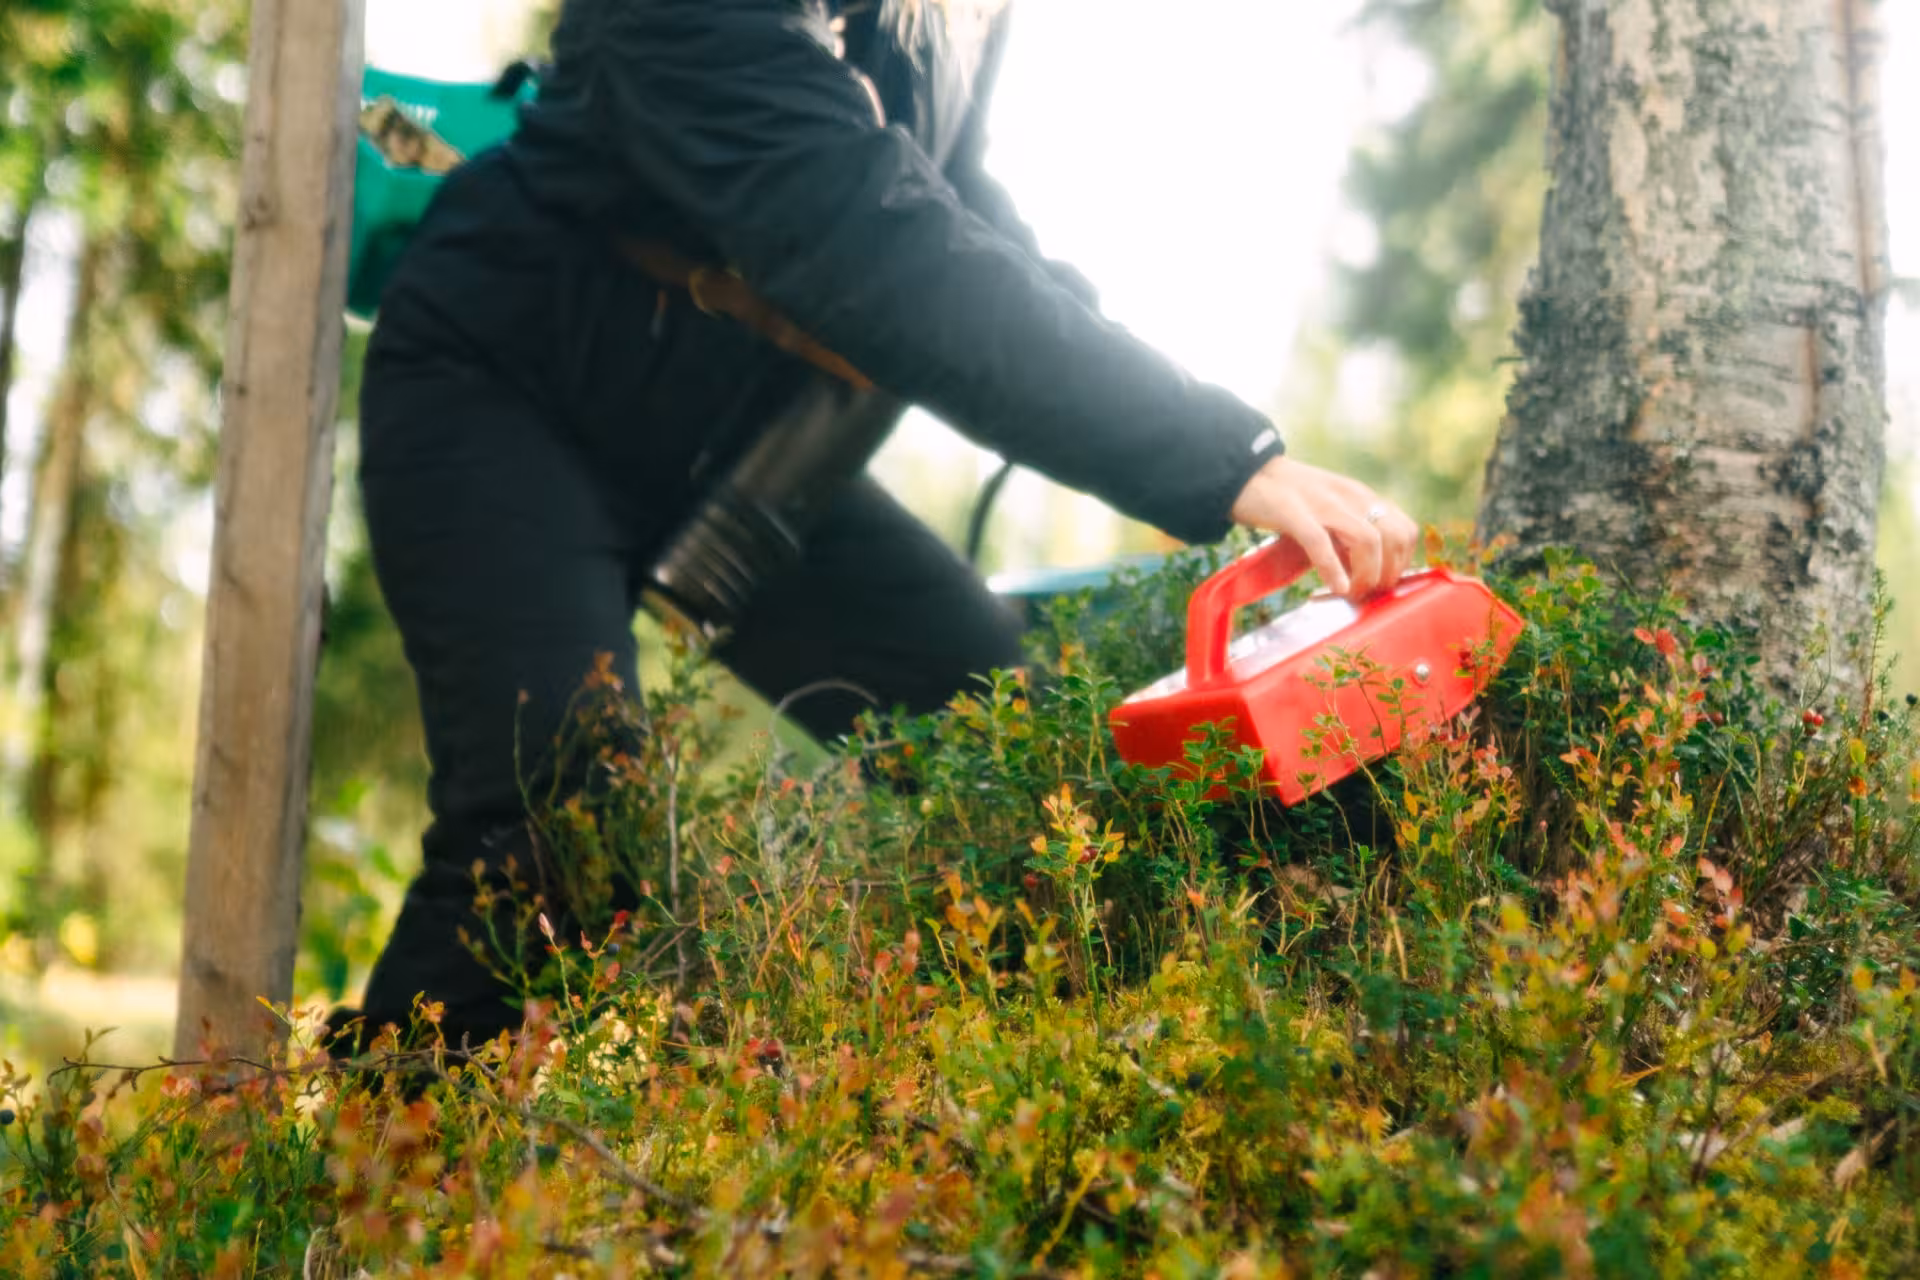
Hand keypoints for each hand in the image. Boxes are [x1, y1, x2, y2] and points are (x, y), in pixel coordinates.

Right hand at [1229, 456, 1419, 599]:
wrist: (1243, 473)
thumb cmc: (1286, 499)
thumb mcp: (1328, 508)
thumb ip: (1347, 531)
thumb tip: (1361, 572)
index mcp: (1360, 496)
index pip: (1405, 531)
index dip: (1401, 563)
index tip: (1382, 582)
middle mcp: (1349, 497)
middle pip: (1395, 537)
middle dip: (1387, 573)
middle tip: (1366, 593)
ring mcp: (1323, 503)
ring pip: (1368, 541)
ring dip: (1365, 575)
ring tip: (1349, 593)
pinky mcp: (1293, 512)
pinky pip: (1321, 544)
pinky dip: (1333, 570)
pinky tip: (1334, 588)